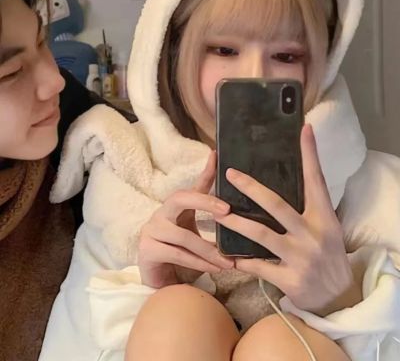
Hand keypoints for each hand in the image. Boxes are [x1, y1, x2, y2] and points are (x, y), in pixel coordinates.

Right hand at [138, 151, 233, 288]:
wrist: (161, 281)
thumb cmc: (183, 256)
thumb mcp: (200, 237)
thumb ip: (213, 227)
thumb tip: (240, 218)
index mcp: (176, 209)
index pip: (192, 187)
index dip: (205, 172)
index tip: (216, 155)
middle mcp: (161, 214)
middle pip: (180, 198)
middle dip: (205, 202)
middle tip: (227, 210)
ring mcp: (152, 230)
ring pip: (183, 235)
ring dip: (208, 250)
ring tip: (228, 261)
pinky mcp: (147, 250)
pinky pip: (178, 254)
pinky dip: (199, 263)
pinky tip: (215, 268)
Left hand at [216, 125, 361, 315]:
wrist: (338, 298)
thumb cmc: (328, 255)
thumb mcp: (326, 227)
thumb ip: (309, 208)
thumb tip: (292, 179)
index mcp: (323, 217)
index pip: (316, 180)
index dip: (310, 154)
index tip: (303, 129)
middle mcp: (312, 234)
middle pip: (277, 205)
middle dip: (251, 188)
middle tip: (230, 173)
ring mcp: (301, 257)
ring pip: (261, 235)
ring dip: (236, 224)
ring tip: (218, 215)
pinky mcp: (290, 280)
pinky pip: (258, 267)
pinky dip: (242, 262)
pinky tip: (228, 258)